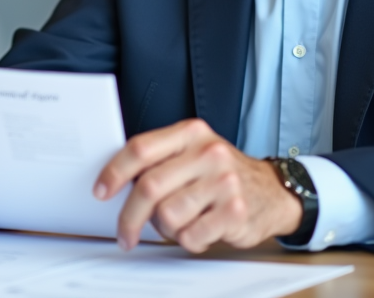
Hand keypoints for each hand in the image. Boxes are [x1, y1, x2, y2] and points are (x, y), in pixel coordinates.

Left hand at [94, 119, 300, 251]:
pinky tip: (200, 230)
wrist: (273, 191)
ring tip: (179, 223)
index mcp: (191, 133)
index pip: (141, 149)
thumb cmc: (222, 173)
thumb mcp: (194, 152)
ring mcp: (224, 183)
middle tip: (125, 234)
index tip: (101, 190)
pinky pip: (191, 236)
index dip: (114, 172)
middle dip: (129, 217)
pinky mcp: (235, 212)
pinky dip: (189, 240)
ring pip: (168, 215)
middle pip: (149, 187)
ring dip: (166, 228)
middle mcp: (208, 154)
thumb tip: (115, 181)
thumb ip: (161, 160)